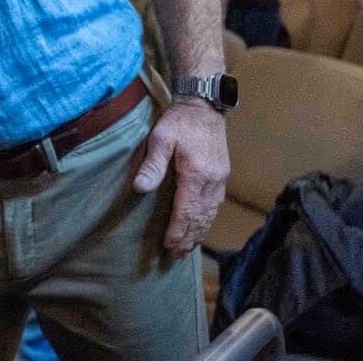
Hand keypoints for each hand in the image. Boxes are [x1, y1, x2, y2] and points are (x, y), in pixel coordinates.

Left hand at [132, 101, 229, 258]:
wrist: (204, 106)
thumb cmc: (179, 122)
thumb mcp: (160, 138)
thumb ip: (152, 164)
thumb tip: (140, 188)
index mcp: (196, 174)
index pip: (185, 210)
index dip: (177, 230)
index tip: (169, 245)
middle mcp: (212, 181)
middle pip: (200, 218)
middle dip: (188, 238)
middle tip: (176, 255)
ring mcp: (219, 180)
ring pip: (210, 214)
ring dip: (199, 233)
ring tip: (188, 249)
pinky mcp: (222, 176)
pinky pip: (215, 205)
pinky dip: (207, 220)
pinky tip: (201, 228)